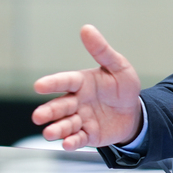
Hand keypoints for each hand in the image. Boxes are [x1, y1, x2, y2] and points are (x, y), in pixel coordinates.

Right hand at [31, 25, 143, 149]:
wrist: (135, 113)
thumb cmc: (123, 88)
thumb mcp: (118, 67)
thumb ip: (101, 51)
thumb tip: (86, 28)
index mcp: (81, 83)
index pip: (65, 81)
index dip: (52, 84)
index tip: (38, 86)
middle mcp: (77, 101)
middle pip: (60, 106)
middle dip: (48, 112)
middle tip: (38, 117)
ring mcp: (81, 119)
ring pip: (65, 124)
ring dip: (56, 129)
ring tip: (49, 133)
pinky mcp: (88, 135)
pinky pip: (78, 138)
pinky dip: (71, 142)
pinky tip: (67, 144)